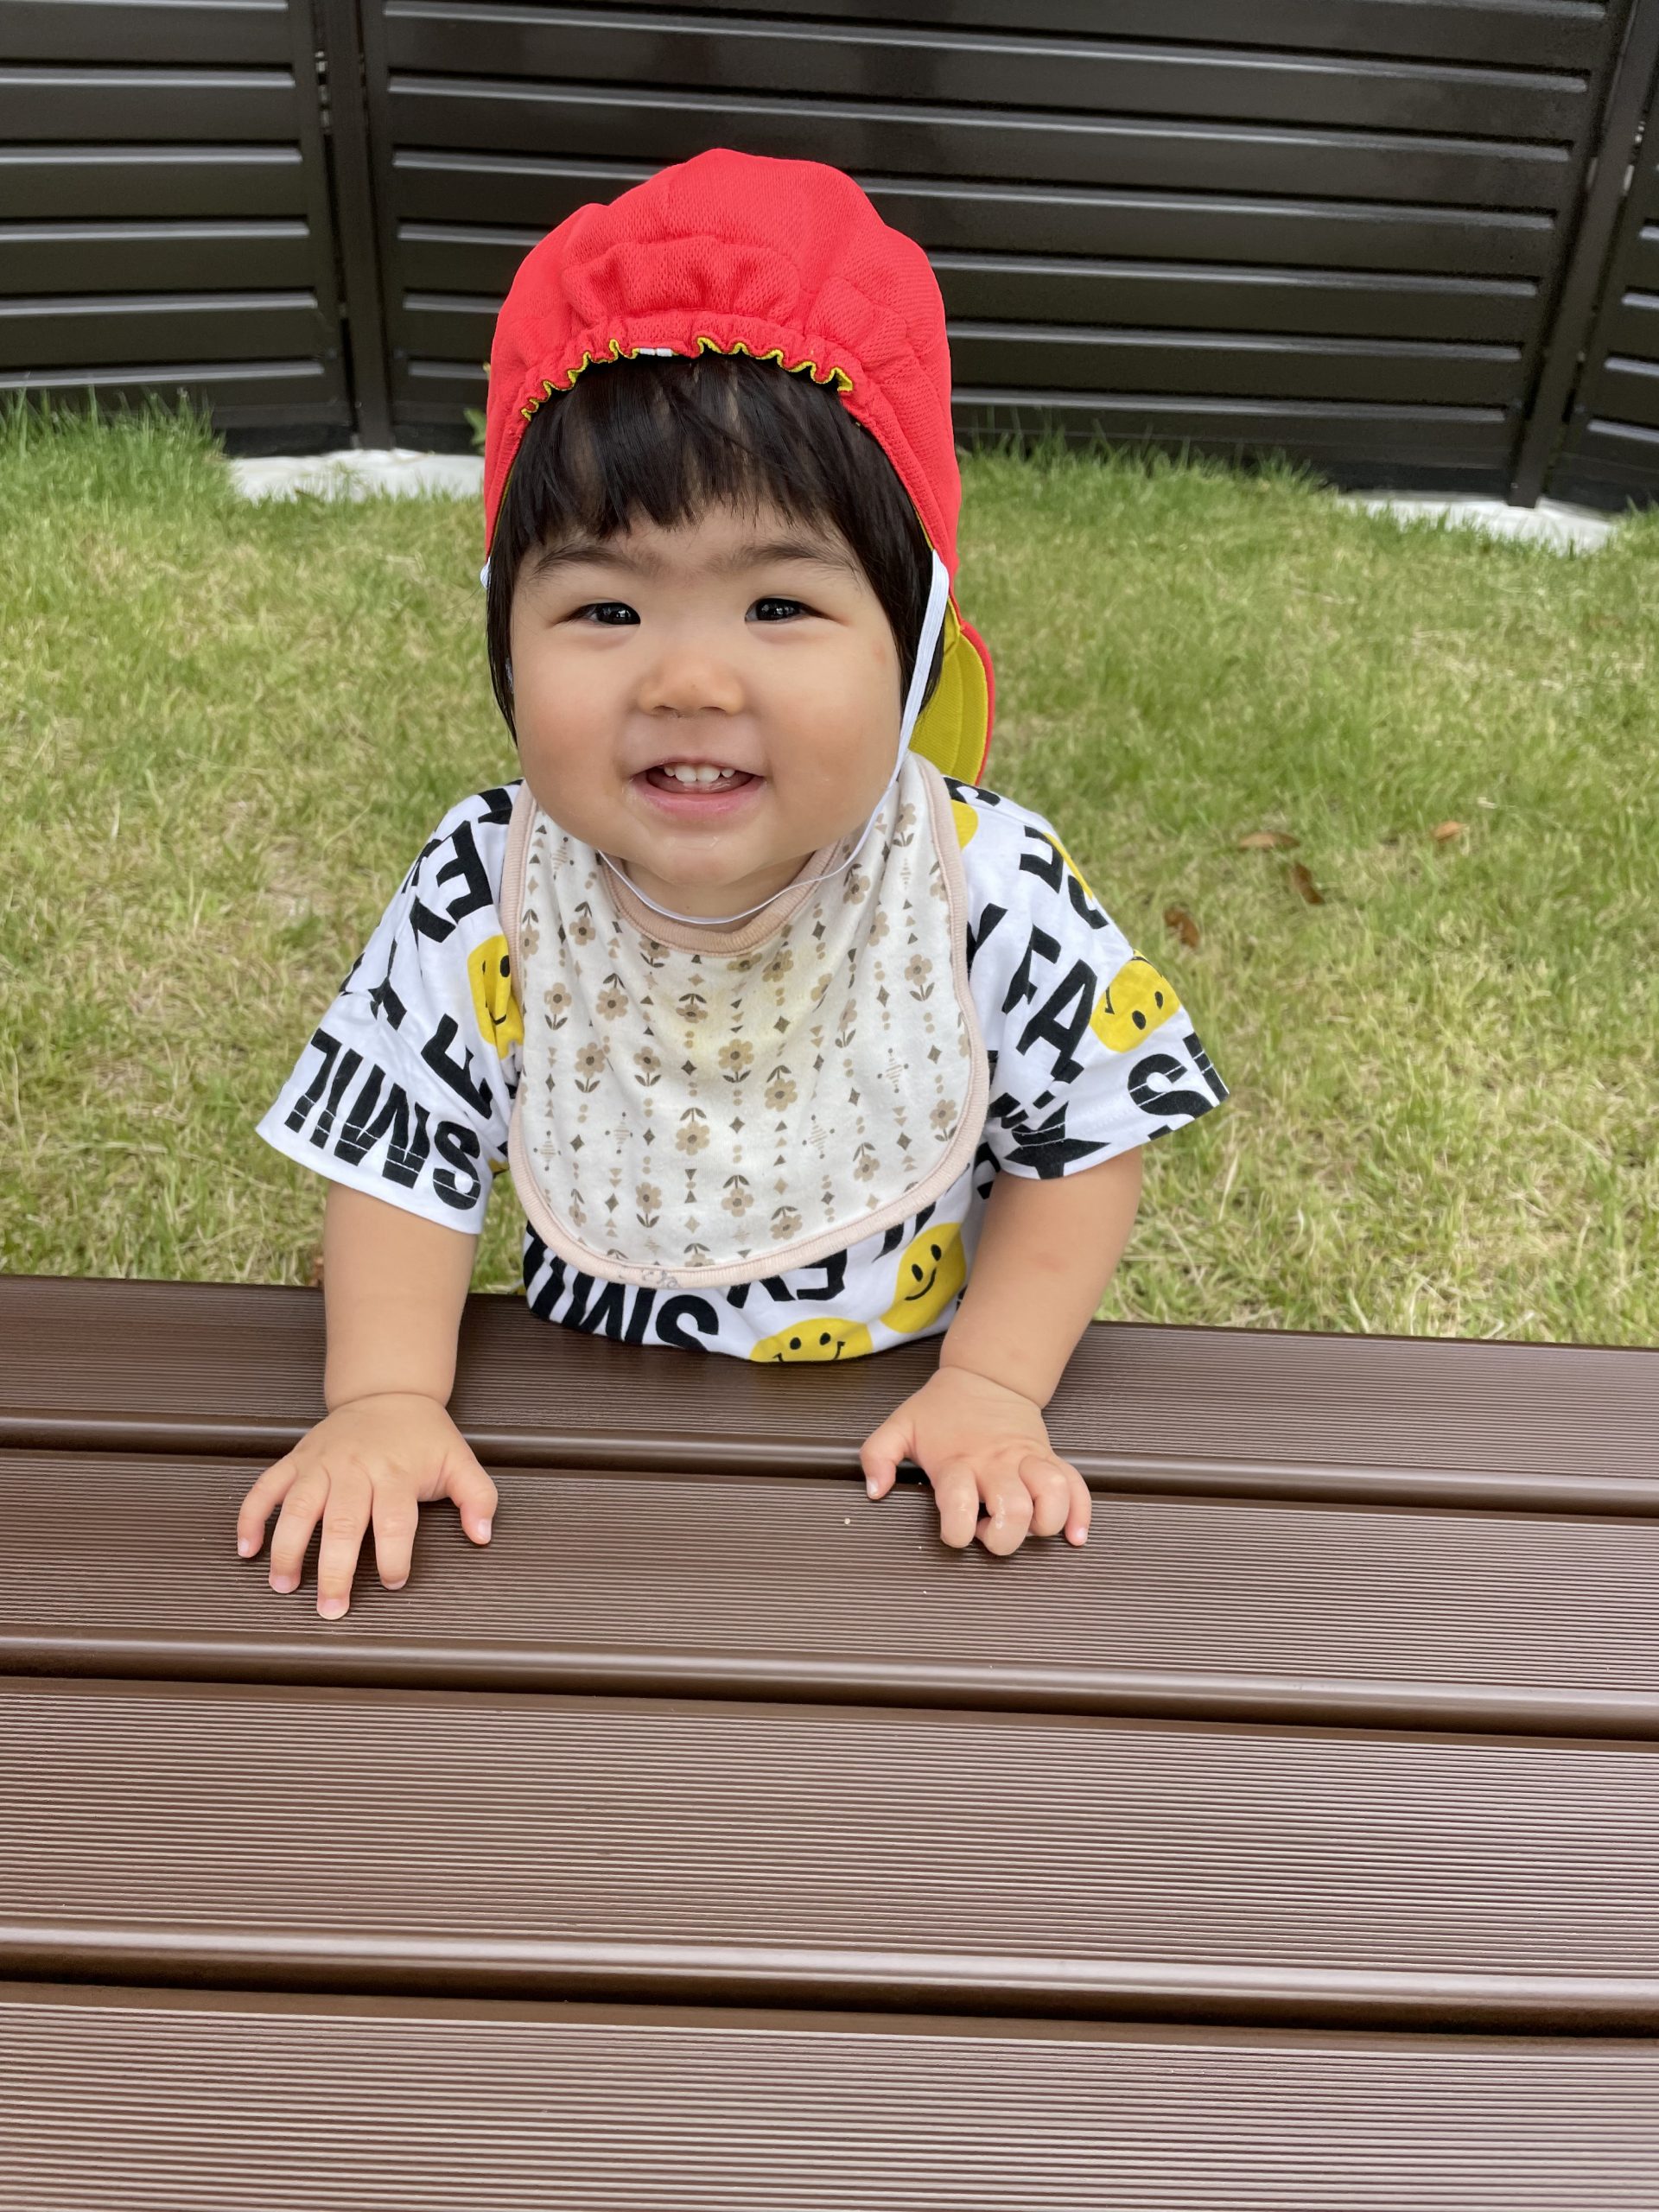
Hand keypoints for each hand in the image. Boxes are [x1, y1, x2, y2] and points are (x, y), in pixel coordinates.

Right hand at [235, 1392, 497, 1617]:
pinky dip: (252, 1516)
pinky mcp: (297, 1460)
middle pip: (342, 1522)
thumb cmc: (423, 1436)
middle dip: (334, 1569)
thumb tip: (482, 1536)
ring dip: (287, 1549)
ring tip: (284, 1586)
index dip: (393, 1556)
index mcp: (396, 1472)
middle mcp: (355, 1469)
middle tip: (331, 1608)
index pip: (394, 1520)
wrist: (388, 1392)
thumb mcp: (460, 1461)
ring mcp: (321, 1464)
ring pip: (298, 1508)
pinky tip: (248, 1549)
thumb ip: (478, 1499)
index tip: (393, 1582)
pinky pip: (266, 1487)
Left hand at [859, 1366, 1090, 1555]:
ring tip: (1028, 1530)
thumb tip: (875, 1492)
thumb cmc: (941, 1409)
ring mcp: (1027, 1460)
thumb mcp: (899, 1426)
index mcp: (957, 1460)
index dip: (957, 1532)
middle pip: (1015, 1510)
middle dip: (1004, 1538)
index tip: (956, 1532)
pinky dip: (1081, 1514)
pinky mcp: (1049, 1459)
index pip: (960, 1505)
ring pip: (1053, 1497)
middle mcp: (996, 1463)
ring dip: (1044, 1524)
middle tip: (990, 1532)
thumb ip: (877, 1456)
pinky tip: (1074, 1536)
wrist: (986, 1375)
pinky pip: (1076, 1487)